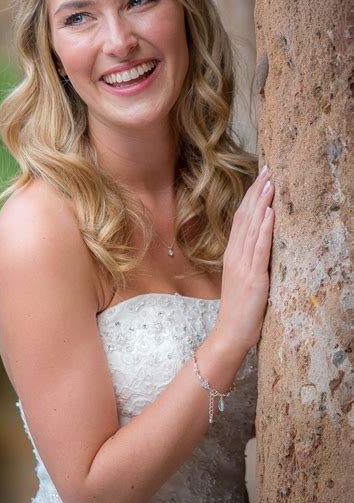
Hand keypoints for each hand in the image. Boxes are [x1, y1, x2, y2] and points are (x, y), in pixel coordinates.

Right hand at [213, 166, 274, 353]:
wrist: (231, 333)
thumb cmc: (240, 309)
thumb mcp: (243, 278)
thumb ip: (249, 258)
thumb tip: (262, 240)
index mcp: (233, 255)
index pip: (242, 219)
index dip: (251, 197)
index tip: (260, 177)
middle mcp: (236, 255)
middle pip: (246, 217)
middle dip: (257, 192)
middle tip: (268, 170)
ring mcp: (243, 265)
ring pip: (252, 228)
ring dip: (262, 204)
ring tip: (270, 183)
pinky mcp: (253, 277)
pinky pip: (259, 249)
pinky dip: (265, 229)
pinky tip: (270, 213)